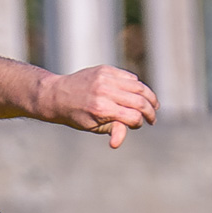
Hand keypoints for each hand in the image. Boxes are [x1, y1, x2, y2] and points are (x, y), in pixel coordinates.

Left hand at [40, 65, 158, 147]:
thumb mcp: (93, 127)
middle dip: (150, 111)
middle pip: (139, 101)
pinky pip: (128, 77)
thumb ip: (112, 130)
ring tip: (154, 105)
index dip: (139, 123)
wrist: (58, 95)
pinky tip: (138, 94)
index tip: (138, 125)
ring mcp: (106, 78)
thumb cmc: (77, 115)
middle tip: (153, 118)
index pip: (133, 116)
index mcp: (102, 109)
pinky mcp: (105, 69)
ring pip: (138, 86)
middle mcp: (105, 91)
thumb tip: (117, 143)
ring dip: (149, 97)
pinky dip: (136, 86)